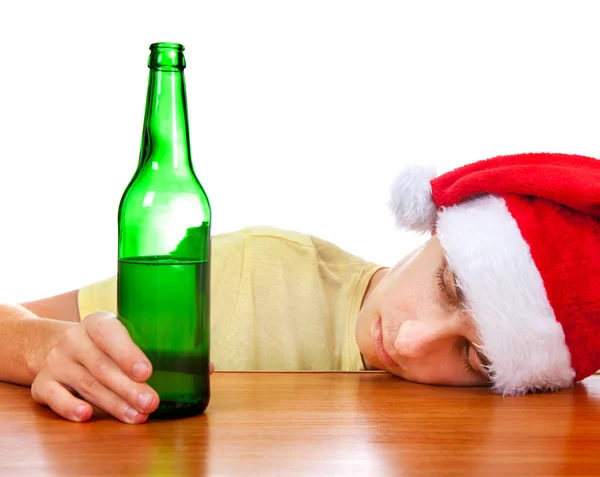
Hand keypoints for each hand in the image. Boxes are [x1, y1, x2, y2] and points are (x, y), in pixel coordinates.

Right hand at [31, 311, 213, 423]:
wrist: (52, 345)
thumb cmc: (104, 343)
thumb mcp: (125, 334)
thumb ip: (160, 347)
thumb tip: (206, 367)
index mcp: (98, 323)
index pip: (111, 335)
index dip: (128, 353)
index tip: (147, 371)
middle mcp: (75, 340)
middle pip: (102, 367)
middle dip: (128, 388)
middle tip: (151, 402)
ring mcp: (57, 362)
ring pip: (87, 385)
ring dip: (113, 404)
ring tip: (137, 416)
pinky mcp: (43, 383)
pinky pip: (54, 397)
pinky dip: (69, 407)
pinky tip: (87, 416)